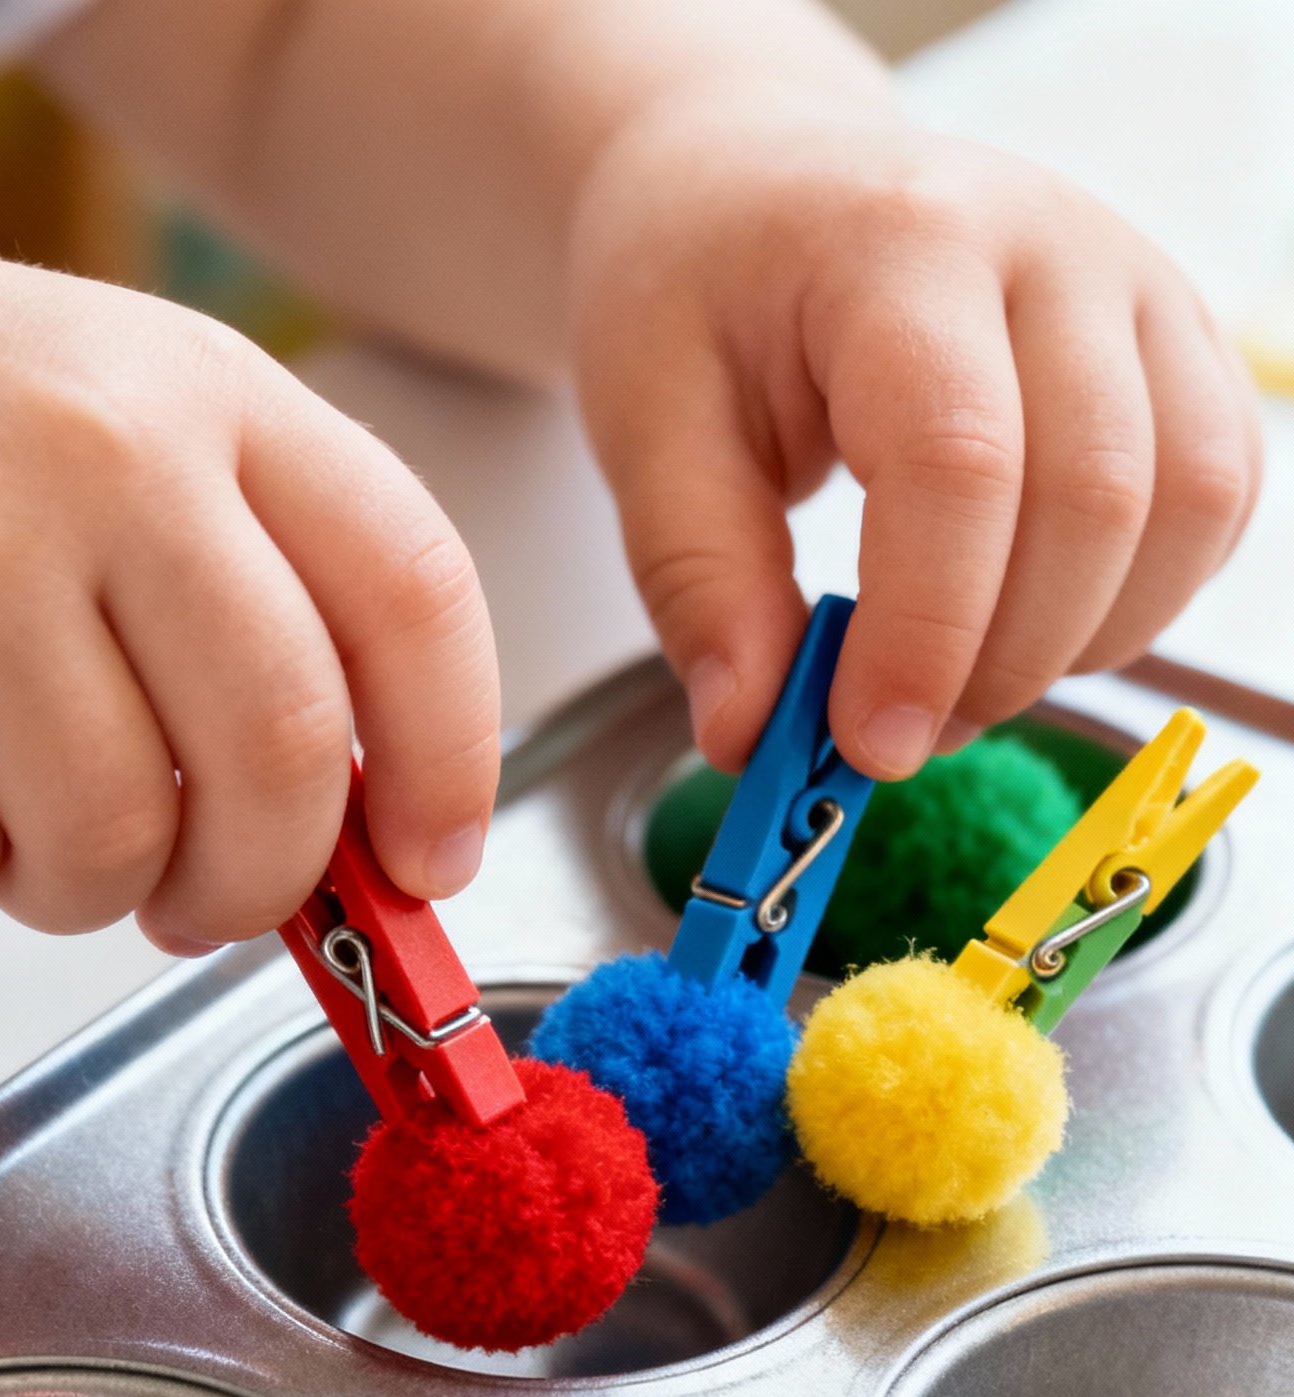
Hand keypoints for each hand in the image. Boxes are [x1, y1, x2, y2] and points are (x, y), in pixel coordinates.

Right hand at [0, 237, 497, 946]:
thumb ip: (259, 601)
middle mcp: (103, 454)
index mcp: (210, 395)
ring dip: (86, 890)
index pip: (410, 593)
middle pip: (278, 749)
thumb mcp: (130, 433)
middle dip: (259, 884)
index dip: (450, 766)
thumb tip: (357, 841)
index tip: (429, 865)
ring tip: (36, 818)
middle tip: (212, 902)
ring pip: (109, 837)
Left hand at [569, 95, 1261, 776]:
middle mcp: (1052, 246)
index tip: (872, 742)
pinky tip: (1032, 617)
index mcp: (903, 244)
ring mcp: (1137, 288)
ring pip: (1185, 507)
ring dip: (1081, 642)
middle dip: (1001, 661)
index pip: (960, 460)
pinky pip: (1214, 504)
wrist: (765, 189)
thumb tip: (750, 734)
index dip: (928, 632)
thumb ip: (700, 583)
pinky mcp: (1179, 347)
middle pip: (1095, 497)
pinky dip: (1137, 603)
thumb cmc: (703, 295)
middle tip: (902, 725)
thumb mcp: (648, 427)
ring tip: (962, 672)